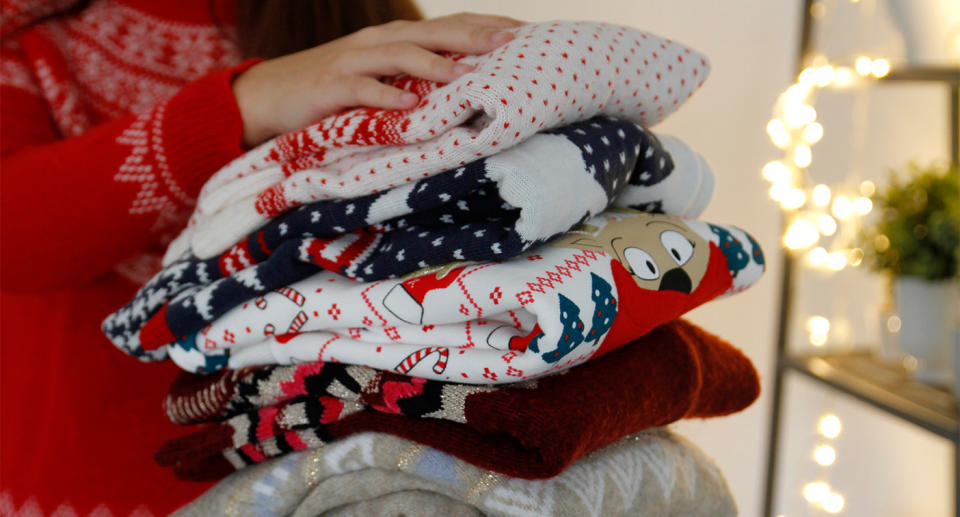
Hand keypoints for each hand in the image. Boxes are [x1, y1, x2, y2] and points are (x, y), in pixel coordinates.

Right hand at [232, 13, 523, 146]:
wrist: (268, 96)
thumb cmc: (335, 90)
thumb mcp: (382, 79)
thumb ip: (419, 79)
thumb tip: (472, 93)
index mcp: (397, 39)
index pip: (451, 25)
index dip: (488, 25)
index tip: (528, 35)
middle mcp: (378, 41)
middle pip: (433, 32)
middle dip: (474, 36)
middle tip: (512, 43)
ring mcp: (352, 60)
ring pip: (399, 54)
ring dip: (435, 64)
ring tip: (468, 76)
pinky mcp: (328, 87)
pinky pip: (360, 88)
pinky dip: (386, 95)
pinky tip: (410, 105)